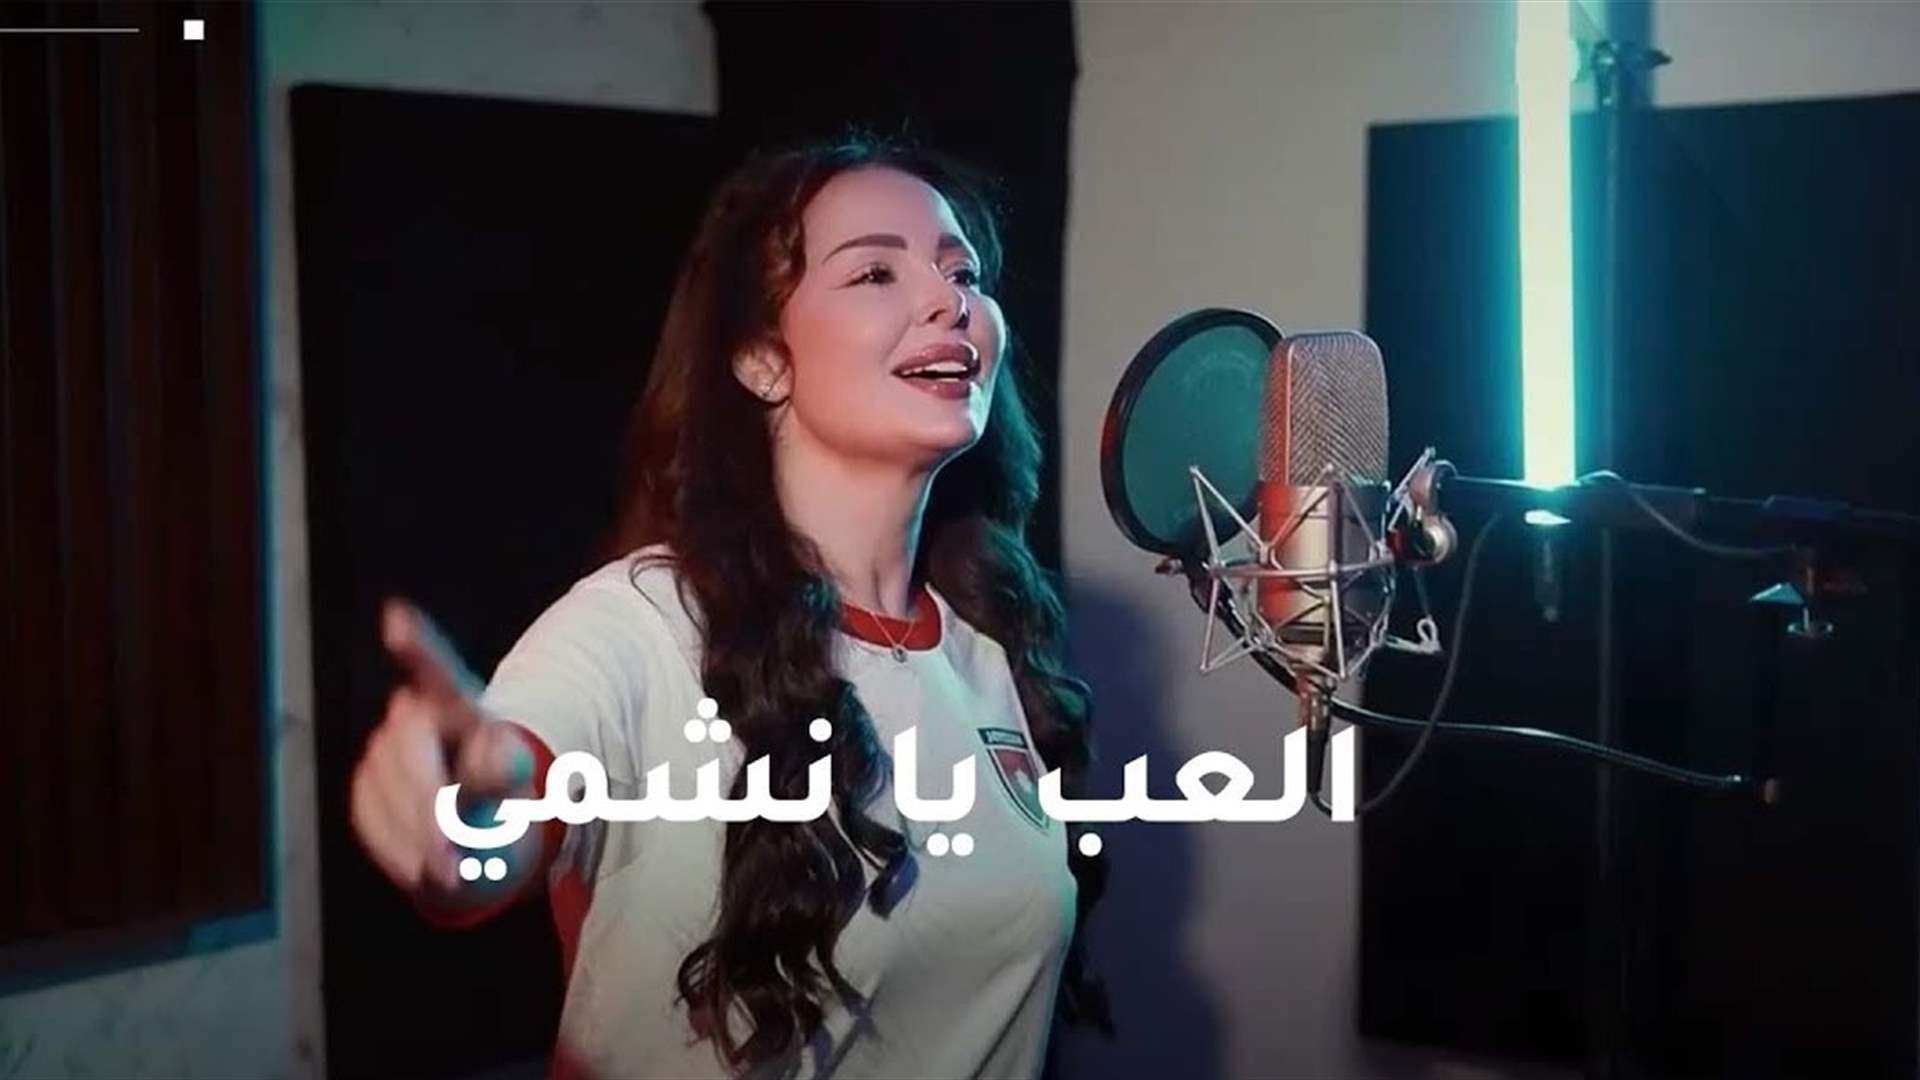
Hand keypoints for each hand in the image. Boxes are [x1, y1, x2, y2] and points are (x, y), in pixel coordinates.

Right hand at [350, 599, 532, 896]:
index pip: (436, 671)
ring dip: (415, 834)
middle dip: (426, 802)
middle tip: (449, 852)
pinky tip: (422, 866)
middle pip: (407, 743)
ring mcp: (387, 748)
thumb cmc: (503, 799)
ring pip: (384, 785)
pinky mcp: (366, 782)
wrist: (479, 830)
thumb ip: (500, 771)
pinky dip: (395, 847)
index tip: (396, 621)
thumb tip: (501, 764)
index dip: (416, 646)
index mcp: (461, 707)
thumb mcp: (516, 787)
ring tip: (450, 866)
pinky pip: (369, 814)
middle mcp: (417, 716)